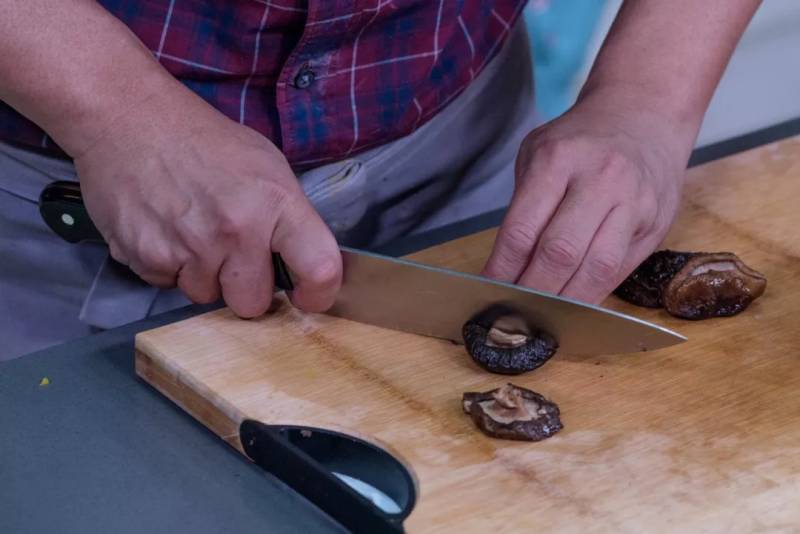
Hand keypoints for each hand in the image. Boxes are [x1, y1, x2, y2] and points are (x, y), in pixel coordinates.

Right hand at [74, 92, 341, 316]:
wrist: (128, 117)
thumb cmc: (203, 140)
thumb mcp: (266, 164)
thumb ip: (287, 217)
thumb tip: (300, 262)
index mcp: (275, 202)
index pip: (319, 269)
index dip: (318, 294)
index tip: (307, 296)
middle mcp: (235, 230)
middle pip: (252, 304)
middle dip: (244, 286)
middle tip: (232, 253)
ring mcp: (189, 247)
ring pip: (207, 297)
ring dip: (203, 275)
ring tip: (193, 230)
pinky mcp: (147, 257)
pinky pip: (168, 284)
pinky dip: (168, 265)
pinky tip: (166, 229)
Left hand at [483, 91, 691, 303]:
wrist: (645, 114)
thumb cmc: (580, 141)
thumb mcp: (538, 153)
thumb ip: (523, 208)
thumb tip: (504, 271)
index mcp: (558, 159)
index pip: (522, 230)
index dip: (502, 270)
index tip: (487, 293)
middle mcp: (600, 179)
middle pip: (559, 254)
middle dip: (531, 292)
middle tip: (512, 313)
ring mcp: (634, 202)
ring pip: (595, 269)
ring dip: (564, 302)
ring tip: (541, 317)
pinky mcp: (656, 222)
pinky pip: (620, 270)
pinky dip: (592, 294)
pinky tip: (572, 306)